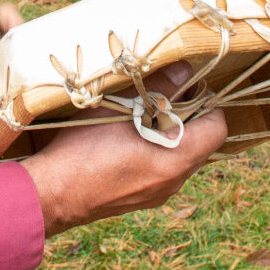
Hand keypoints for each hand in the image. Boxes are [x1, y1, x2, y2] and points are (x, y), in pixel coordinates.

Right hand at [20, 63, 228, 236]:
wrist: (51, 194)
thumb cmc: (84, 148)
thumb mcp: (121, 108)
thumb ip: (158, 87)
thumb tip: (185, 69)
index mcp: (176, 159)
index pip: (217, 129)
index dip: (209, 103)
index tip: (189, 86)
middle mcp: (173, 182)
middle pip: (199, 143)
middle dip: (187, 116)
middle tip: (162, 94)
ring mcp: (156, 194)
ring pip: (179, 157)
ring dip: (168, 133)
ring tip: (142, 113)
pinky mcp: (139, 199)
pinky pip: (160, 170)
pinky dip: (154, 150)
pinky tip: (127, 137)